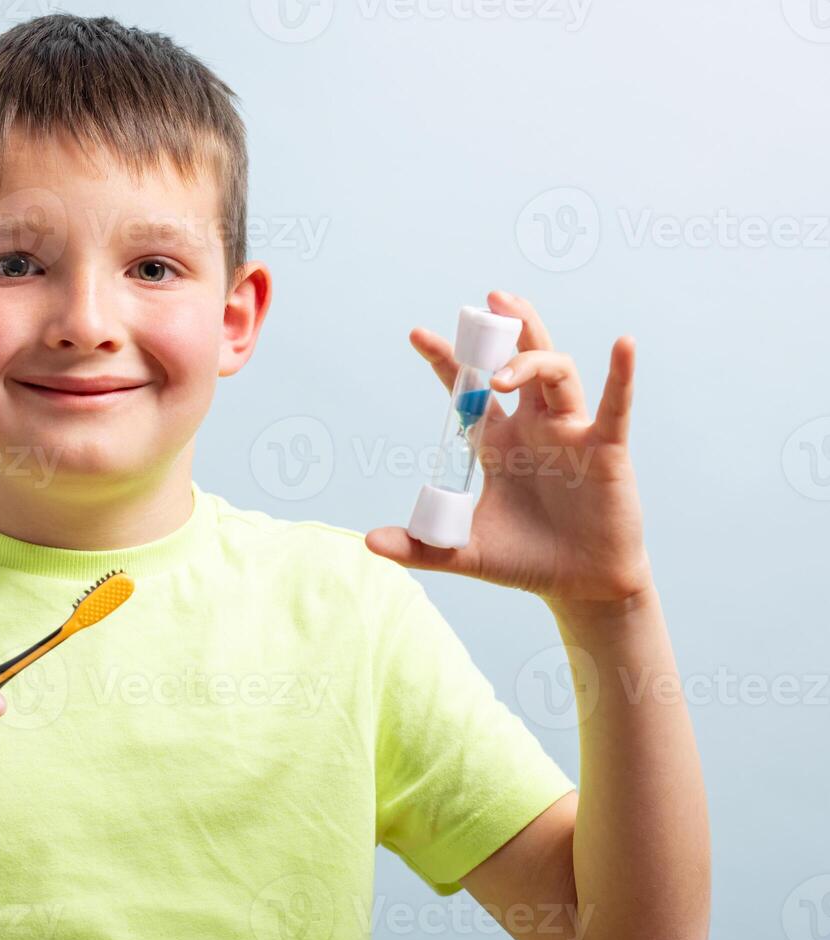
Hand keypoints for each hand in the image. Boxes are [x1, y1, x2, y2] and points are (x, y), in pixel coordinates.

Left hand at [365, 291, 653, 607]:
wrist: (581, 587)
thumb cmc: (525, 561)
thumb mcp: (463, 552)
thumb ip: (419, 546)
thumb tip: (368, 543)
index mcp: (498, 442)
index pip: (469, 390)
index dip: (446, 359)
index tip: (416, 333)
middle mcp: (534, 427)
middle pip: (519, 360)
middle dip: (506, 329)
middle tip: (488, 300)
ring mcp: (570, 433)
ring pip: (556, 373)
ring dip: (532, 362)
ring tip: (503, 374)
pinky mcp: (606, 448)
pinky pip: (615, 404)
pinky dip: (621, 374)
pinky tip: (623, 344)